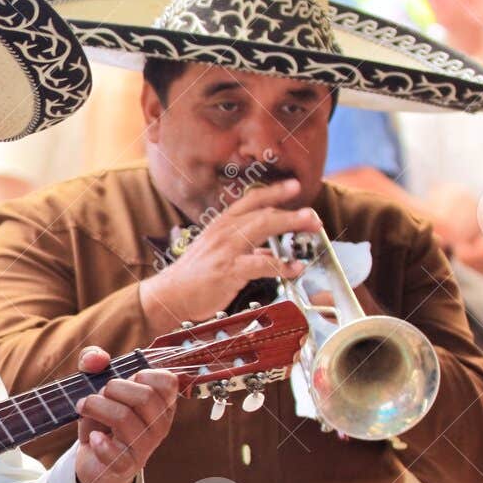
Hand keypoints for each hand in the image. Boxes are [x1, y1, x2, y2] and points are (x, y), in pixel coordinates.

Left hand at [72, 347, 177, 482]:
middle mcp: (159, 425)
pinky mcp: (125, 466)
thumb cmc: (103, 418)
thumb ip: (94, 362)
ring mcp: (144, 447)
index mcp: (162, 403)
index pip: (168, 382)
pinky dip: (99, 442)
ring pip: (124, 418)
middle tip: (98, 394)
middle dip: (113, 388)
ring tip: (84, 408)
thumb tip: (96, 359)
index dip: (143, 374)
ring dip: (96, 407)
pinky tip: (94, 437)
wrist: (94, 459)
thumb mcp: (98, 386)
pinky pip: (114, 453)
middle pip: (145, 397)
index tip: (125, 379)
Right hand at [140, 180, 319, 325]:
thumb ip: (241, 246)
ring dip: (291, 224)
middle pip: (263, 212)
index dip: (274, 191)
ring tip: (312, 227)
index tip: (294, 186)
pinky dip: (282, 265)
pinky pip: (262, 263)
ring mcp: (226, 249)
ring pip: (264, 228)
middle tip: (313, 215)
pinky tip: (294, 268)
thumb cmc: (192, 277)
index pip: (250, 200)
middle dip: (292, 211)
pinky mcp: (229, 270)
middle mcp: (224, 231)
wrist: (170, 295)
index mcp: (220, 225)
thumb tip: (267, 248)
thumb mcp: (215, 251)